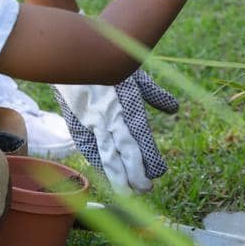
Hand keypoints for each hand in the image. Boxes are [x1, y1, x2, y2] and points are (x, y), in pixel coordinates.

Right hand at [52, 70, 179, 193]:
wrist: (70, 52)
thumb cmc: (108, 60)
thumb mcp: (135, 72)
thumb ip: (154, 93)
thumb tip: (174, 109)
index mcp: (126, 100)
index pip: (140, 135)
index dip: (148, 155)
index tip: (158, 172)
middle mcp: (109, 113)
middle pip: (123, 149)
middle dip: (134, 172)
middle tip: (146, 190)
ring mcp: (90, 118)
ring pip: (105, 152)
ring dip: (116, 174)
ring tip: (126, 193)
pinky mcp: (75, 119)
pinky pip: (87, 145)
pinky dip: (97, 160)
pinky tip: (105, 174)